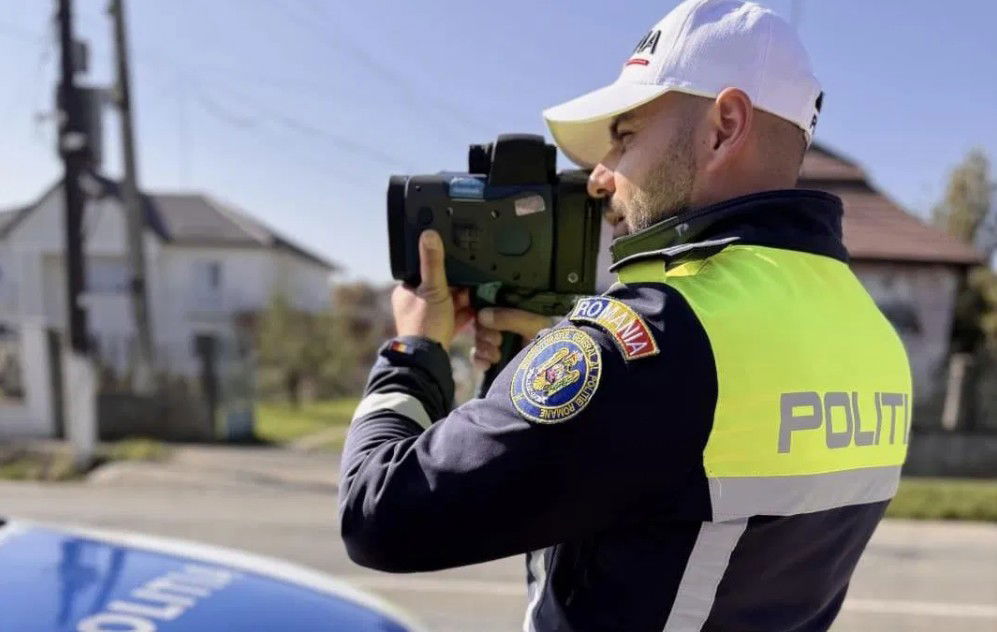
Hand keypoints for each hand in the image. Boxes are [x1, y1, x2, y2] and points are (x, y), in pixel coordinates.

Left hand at [392, 230, 472, 349]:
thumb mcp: (433, 289)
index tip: (459, 268)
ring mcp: (428, 318)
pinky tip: (477, 311)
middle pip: (441, 287)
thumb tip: (429, 233)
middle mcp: (415, 304)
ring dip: (463, 300)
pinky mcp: (440, 330)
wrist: (429, 360)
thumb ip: (433, 262)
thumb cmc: (425, 324)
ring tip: (475, 297)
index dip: (444, 270)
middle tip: (471, 285)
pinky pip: (455, 317)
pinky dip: (465, 314)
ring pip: (450, 302)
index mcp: (407, 291)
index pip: (427, 272)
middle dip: (458, 287)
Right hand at [471, 307, 554, 369]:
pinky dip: (478, 361)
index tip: (487, 321)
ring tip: (495, 356)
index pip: (490, 307)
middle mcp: (508, 327)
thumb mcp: (535, 325)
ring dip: (482, 348)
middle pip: (482, 325)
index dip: (485, 313)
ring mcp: (502, 346)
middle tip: (497, 342)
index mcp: (517, 312)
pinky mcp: (499, 364)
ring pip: (479, 341)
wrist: (563, 371)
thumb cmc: (554, 341)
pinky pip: (479, 359)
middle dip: (484, 333)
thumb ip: (510, 318)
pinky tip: (485, 365)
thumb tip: (481, 315)